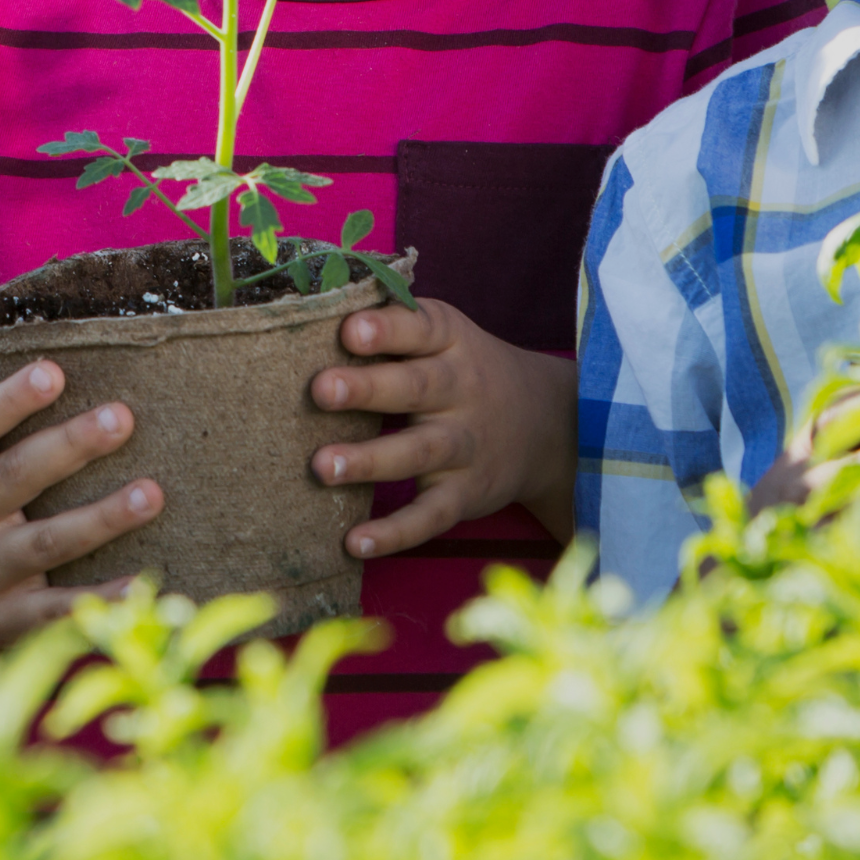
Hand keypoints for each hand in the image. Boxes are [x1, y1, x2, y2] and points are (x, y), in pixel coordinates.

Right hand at [0, 360, 159, 667]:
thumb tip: (67, 372)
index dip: (9, 400)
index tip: (52, 373)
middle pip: (16, 478)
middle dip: (71, 446)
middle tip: (121, 417)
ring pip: (47, 543)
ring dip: (102, 518)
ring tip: (151, 493)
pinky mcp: (5, 619)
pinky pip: (57, 609)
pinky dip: (100, 600)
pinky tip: (141, 585)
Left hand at [310, 298, 578, 559]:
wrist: (549, 424)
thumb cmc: (464, 372)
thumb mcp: (446, 337)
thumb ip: (393, 327)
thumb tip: (310, 317)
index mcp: (452, 343)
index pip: (422, 329)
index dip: (388, 329)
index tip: (350, 330)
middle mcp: (461, 391)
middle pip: (416, 388)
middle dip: (368, 389)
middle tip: (320, 389)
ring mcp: (466, 445)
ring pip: (418, 452)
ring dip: (370, 460)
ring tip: (324, 466)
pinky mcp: (466, 494)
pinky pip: (431, 515)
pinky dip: (396, 532)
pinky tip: (355, 542)